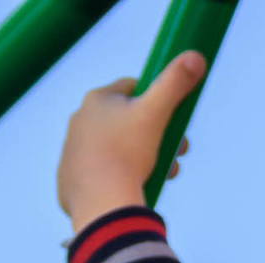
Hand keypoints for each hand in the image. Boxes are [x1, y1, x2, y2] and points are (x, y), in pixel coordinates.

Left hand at [57, 52, 205, 232]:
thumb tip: (196, 56)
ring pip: (114, 149)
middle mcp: (79, 121)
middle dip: (154, 136)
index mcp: (96, 100)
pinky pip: (99, 176)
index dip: (157, 101)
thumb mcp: (156, 114)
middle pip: (125, 122)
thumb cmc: (128, 154)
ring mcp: (71, 152)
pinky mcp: (69, 181)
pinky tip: (131, 189)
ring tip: (161, 174)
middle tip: (175, 154)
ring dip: (139, 159)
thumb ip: (175, 83)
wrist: (100, 204)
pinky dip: (117, 180)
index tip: (172, 120)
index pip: (132, 88)